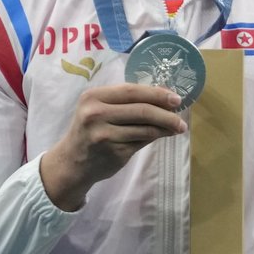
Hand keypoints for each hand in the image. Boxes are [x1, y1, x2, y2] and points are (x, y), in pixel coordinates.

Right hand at [39, 83, 186, 210]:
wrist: (72, 162)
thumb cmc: (90, 130)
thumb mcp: (99, 109)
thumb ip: (125, 102)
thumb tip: (164, 97)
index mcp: (93, 97)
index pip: (132, 91)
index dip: (156, 93)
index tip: (175, 97)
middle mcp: (96, 114)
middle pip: (142, 110)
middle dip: (167, 112)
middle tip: (181, 114)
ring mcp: (105, 135)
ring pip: (146, 128)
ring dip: (166, 127)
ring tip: (177, 127)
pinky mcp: (114, 152)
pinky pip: (142, 141)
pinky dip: (156, 137)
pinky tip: (163, 135)